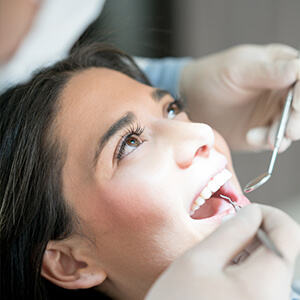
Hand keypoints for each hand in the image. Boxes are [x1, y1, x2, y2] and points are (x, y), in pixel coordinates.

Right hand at [145, 204, 299, 299]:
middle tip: (225, 231)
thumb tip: (251, 212)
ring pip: (271, 263)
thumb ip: (230, 232)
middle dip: (254, 231)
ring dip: (248, 249)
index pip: (289, 233)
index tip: (246, 212)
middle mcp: (276, 299)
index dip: (269, 214)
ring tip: (219, 253)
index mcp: (263, 285)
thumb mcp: (197, 261)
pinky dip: (246, 266)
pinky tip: (223, 270)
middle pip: (281, 248)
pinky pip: (264, 280)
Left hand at [180, 44, 299, 151]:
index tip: (296, 104)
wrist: (192, 101)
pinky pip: (276, 140)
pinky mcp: (264, 131)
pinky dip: (268, 142)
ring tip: (265, 138)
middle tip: (288, 131)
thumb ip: (268, 71)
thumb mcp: (238, 70)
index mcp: (282, 67)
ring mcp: (274, 112)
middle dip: (298, 120)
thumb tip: (298, 69)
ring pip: (294, 126)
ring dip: (284, 134)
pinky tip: (250, 137)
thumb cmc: (212, 77)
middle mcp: (283, 91)